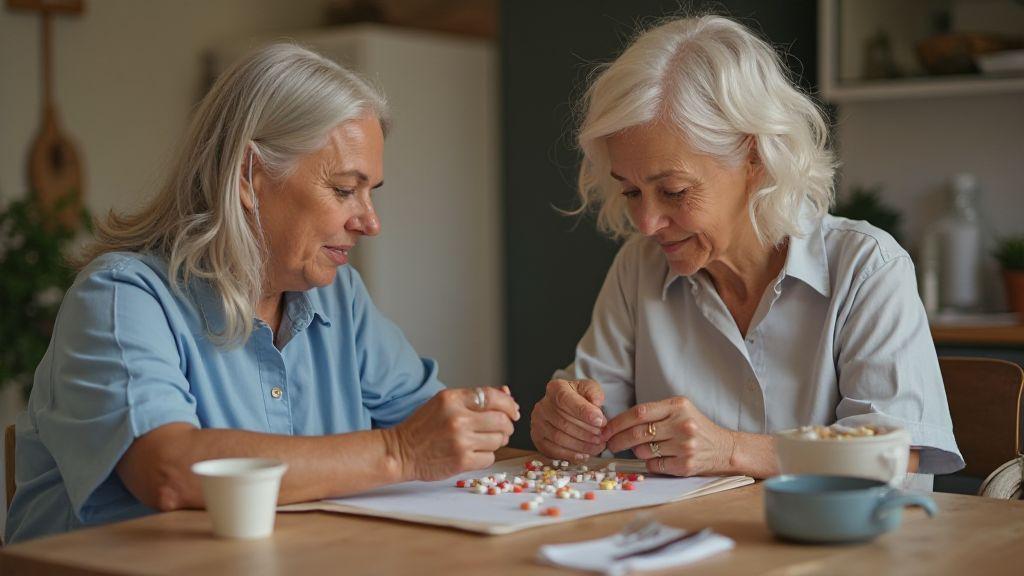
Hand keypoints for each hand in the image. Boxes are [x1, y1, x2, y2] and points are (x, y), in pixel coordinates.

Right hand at [392, 386, 518, 480]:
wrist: (400, 452)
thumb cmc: (423, 427)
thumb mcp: (444, 403)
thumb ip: (474, 398)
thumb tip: (507, 394)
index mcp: (452, 399)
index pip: (493, 396)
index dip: (509, 404)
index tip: (513, 410)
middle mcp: (458, 418)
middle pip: (501, 420)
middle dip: (507, 425)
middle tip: (502, 428)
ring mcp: (460, 441)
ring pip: (498, 440)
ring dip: (496, 441)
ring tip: (482, 441)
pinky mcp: (462, 461)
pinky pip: (490, 458)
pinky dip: (486, 456)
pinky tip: (473, 453)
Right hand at [530, 378, 606, 462]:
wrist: (567, 408)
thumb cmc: (579, 398)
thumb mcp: (590, 389)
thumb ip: (594, 393)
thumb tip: (596, 404)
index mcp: (555, 389)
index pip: (566, 400)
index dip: (584, 412)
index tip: (600, 421)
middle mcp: (542, 406)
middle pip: (563, 422)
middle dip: (586, 432)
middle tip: (602, 437)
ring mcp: (538, 423)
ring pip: (558, 438)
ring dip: (580, 445)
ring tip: (597, 446)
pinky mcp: (538, 438)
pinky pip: (553, 450)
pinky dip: (570, 454)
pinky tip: (584, 454)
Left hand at [602, 396, 735, 475]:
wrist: (724, 448)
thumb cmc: (695, 427)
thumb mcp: (679, 410)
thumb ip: (654, 413)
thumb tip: (617, 424)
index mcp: (678, 406)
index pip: (639, 412)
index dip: (618, 422)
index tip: (605, 429)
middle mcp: (682, 424)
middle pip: (637, 433)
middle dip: (618, 440)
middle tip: (609, 444)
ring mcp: (684, 446)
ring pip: (643, 450)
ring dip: (635, 451)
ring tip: (640, 449)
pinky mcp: (685, 465)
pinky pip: (654, 465)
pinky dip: (649, 463)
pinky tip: (655, 458)